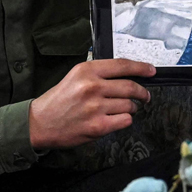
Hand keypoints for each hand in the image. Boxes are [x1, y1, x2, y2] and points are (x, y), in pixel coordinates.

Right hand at [29, 59, 154, 149]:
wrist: (40, 123)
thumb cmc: (58, 100)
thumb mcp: (75, 77)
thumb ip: (98, 74)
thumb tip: (126, 74)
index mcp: (87, 70)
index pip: (122, 65)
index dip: (141, 68)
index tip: (151, 70)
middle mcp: (92, 86)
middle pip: (131, 86)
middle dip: (142, 93)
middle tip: (144, 96)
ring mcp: (96, 107)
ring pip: (129, 105)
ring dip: (130, 108)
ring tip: (121, 109)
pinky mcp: (98, 126)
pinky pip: (125, 120)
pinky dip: (124, 120)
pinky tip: (115, 119)